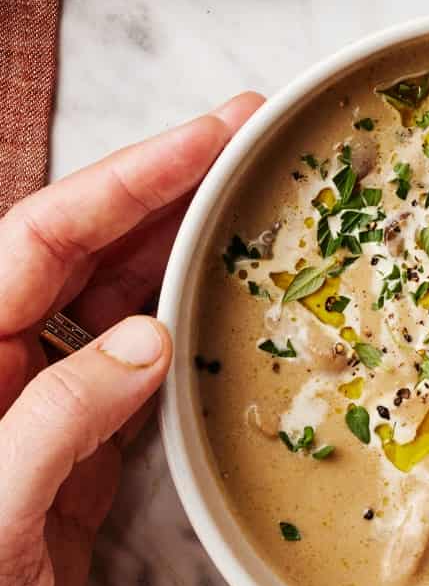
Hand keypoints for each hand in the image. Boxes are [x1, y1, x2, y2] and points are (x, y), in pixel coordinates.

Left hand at [0, 93, 262, 585]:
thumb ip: (60, 415)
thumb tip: (148, 339)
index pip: (45, 236)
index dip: (130, 177)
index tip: (206, 137)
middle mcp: (0, 362)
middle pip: (89, 249)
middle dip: (167, 191)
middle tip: (242, 142)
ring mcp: (43, 402)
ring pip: (120, 300)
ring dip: (183, 250)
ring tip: (246, 203)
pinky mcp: (81, 447)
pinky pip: (141, 364)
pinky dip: (189, 327)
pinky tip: (227, 301)